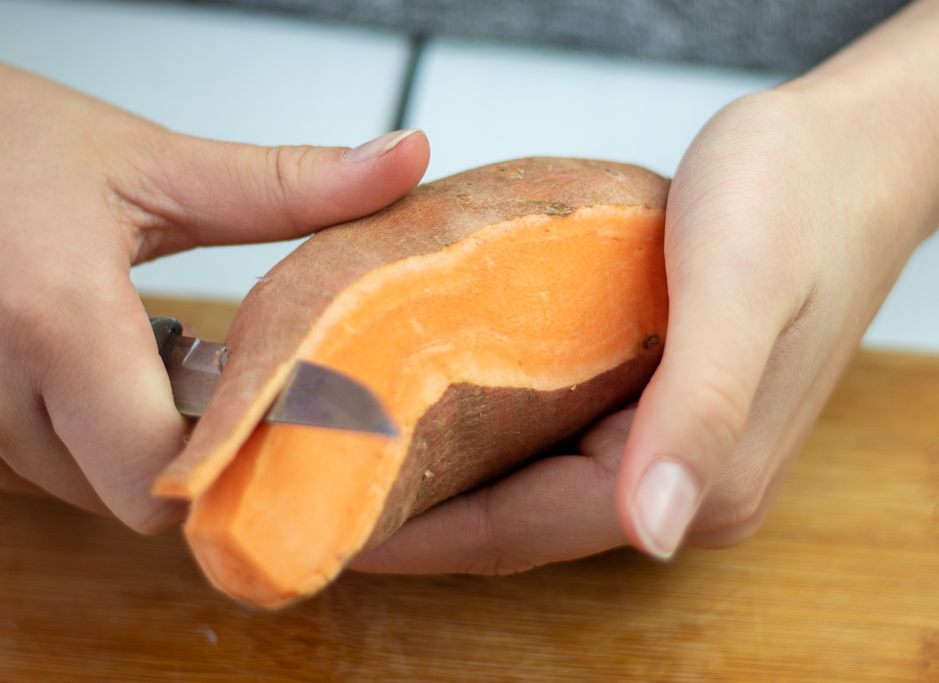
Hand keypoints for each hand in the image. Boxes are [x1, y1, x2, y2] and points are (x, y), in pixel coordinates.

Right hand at [0, 4, 428, 532]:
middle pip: (124, 496)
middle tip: (169, 361)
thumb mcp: (159, 165)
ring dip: (106, 440)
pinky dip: (53, 438)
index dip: (218, 455)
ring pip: (71, 491)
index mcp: (54, 315)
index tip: (245, 407)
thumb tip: (403, 160)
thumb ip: (290, 184)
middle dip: (167, 447)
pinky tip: (51, 366)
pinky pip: (18, 476)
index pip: (160, 477)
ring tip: (99, 348)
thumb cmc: (12, 142)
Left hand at [351, 0, 938, 572]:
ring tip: (351, 447)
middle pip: (517, 521)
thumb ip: (699, 410)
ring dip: (442, 475)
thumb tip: (651, 530)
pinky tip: (433, 403)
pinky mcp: (660, 413)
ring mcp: (671, 453)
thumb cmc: (796, 202)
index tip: (324, 523)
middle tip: (314, 480)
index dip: (416, 535)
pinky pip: (552, 443)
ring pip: (528, 487)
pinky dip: (486, 435)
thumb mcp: (739, 290)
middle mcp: (681, 485)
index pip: (522, 530)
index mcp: (697, 479)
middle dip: (415, 511)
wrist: (843, 157)